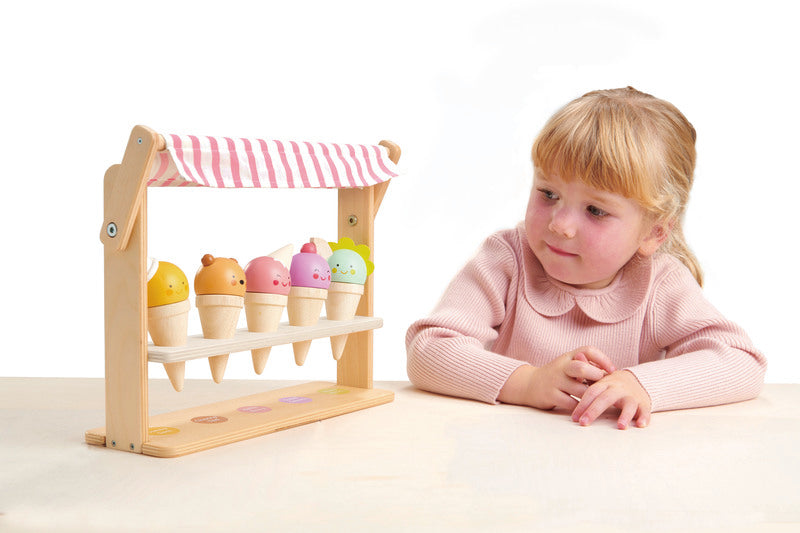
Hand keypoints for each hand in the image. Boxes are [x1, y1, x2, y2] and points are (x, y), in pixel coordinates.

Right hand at [500, 346, 615, 410]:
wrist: (528, 384)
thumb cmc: (556, 376)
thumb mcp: (568, 366)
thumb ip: (586, 366)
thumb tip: (611, 374)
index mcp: (568, 357)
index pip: (587, 350)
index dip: (603, 359)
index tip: (612, 370)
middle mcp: (561, 367)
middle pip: (581, 368)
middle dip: (595, 377)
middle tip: (603, 384)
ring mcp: (555, 381)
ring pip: (579, 390)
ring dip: (591, 396)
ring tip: (598, 399)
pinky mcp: (550, 395)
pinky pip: (571, 403)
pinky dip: (580, 406)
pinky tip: (585, 408)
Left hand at [571, 370, 651, 428]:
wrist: (638, 381)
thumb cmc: (612, 385)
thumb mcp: (599, 378)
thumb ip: (587, 372)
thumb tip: (577, 355)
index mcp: (605, 383)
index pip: (592, 392)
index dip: (582, 404)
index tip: (574, 417)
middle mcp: (618, 389)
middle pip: (606, 399)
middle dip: (594, 411)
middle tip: (583, 423)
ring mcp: (632, 396)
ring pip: (628, 405)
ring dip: (625, 416)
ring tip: (620, 426)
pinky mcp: (643, 404)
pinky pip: (645, 411)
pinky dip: (644, 417)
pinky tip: (641, 424)